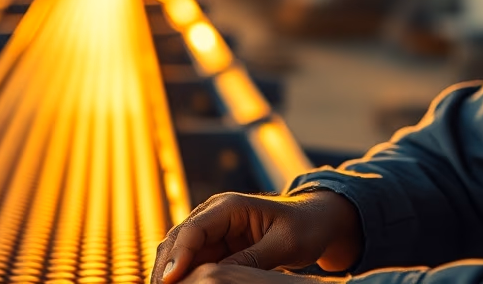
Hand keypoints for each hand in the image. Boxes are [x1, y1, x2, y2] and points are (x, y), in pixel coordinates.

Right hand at [152, 190, 363, 283]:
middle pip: (177, 242)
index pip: (193, 230)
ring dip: (171, 274)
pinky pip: (192, 265)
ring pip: (179, 255)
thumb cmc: (305, 227)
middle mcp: (213, 216)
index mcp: (228, 206)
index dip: (178, 256)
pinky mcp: (216, 249)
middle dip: (166, 268)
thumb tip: (216, 276)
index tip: (169, 280)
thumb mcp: (284, 244)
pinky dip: (184, 278)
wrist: (316, 223)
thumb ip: (251, 259)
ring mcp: (212, 233)